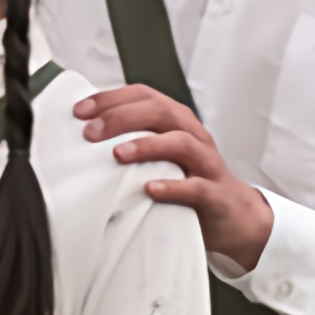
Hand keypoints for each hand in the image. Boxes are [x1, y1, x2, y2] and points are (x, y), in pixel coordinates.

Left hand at [73, 85, 274, 269]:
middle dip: (122, 118)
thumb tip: (84, 136)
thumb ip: (132, 141)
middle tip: (90, 133)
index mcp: (177, 122)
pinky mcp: (216, 194)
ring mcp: (207, 164)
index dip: (112, 98)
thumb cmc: (188, 181)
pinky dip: (173, 187)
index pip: (144, 96)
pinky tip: (149, 189)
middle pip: (161, 112)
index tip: (79, 111)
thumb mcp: (160, 156)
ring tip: (118, 154)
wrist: (234, 217)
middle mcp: (193, 135)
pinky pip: (197, 187)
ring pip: (181, 143)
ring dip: (147, 145)